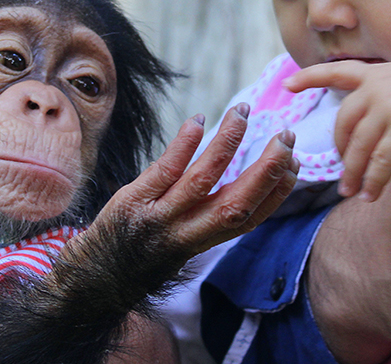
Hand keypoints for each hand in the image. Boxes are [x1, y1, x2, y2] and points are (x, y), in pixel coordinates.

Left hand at [96, 102, 298, 256]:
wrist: (95, 277)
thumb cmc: (145, 249)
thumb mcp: (185, 241)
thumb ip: (212, 215)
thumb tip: (249, 183)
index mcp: (204, 240)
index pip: (250, 218)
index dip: (276, 193)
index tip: (295, 164)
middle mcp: (187, 232)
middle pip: (234, 203)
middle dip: (265, 170)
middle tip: (286, 136)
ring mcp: (159, 217)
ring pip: (201, 180)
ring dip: (226, 144)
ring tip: (241, 112)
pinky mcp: (133, 201)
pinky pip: (163, 171)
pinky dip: (183, 145)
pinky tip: (199, 120)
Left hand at [286, 61, 390, 200]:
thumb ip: (378, 95)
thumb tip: (357, 125)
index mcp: (376, 74)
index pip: (336, 72)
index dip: (309, 78)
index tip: (287, 86)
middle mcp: (378, 87)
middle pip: (343, 124)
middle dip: (340, 152)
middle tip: (343, 172)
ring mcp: (390, 107)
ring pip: (358, 147)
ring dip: (353, 174)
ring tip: (351, 191)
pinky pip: (380, 162)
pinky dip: (373, 181)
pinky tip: (371, 194)